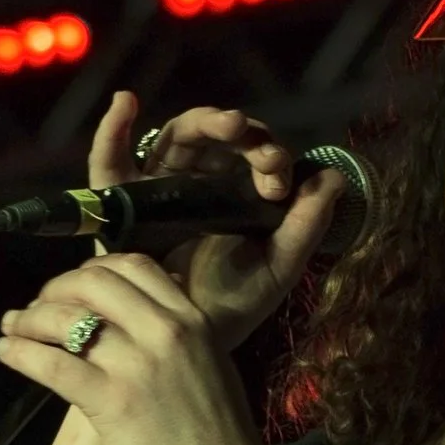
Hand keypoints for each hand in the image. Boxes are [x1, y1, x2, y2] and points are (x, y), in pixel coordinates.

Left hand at [0, 251, 268, 444]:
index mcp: (192, 319)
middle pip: (92, 282)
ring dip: (29, 319)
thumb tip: (144, 319)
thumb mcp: (211, 365)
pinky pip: (53, 364)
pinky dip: (21, 353)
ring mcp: (137, 364)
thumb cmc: (219, 439)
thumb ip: (180, 337)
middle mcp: (165, 331)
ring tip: (12, 327)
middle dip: (55, 289)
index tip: (71, 287)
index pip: (132, 266)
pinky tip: (6, 353)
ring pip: (66, 319)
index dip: (90, 269)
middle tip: (37, 308)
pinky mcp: (111, 400)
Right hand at [89, 91, 344, 349]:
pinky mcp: (120, 203)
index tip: (278, 183)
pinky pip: (109, 162)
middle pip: (216, 138)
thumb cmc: (229, 307)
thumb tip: (334, 177)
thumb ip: (306, 225)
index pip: (251, 155)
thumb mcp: (277, 267)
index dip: (267, 156)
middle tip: (259, 147)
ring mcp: (157, 189)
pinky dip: (112, 130)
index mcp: (234, 195)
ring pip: (177, 138)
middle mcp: (196, 185)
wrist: (184, 342)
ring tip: (229, 123)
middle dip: (242, 133)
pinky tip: (125, 102)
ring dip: (202, 122)